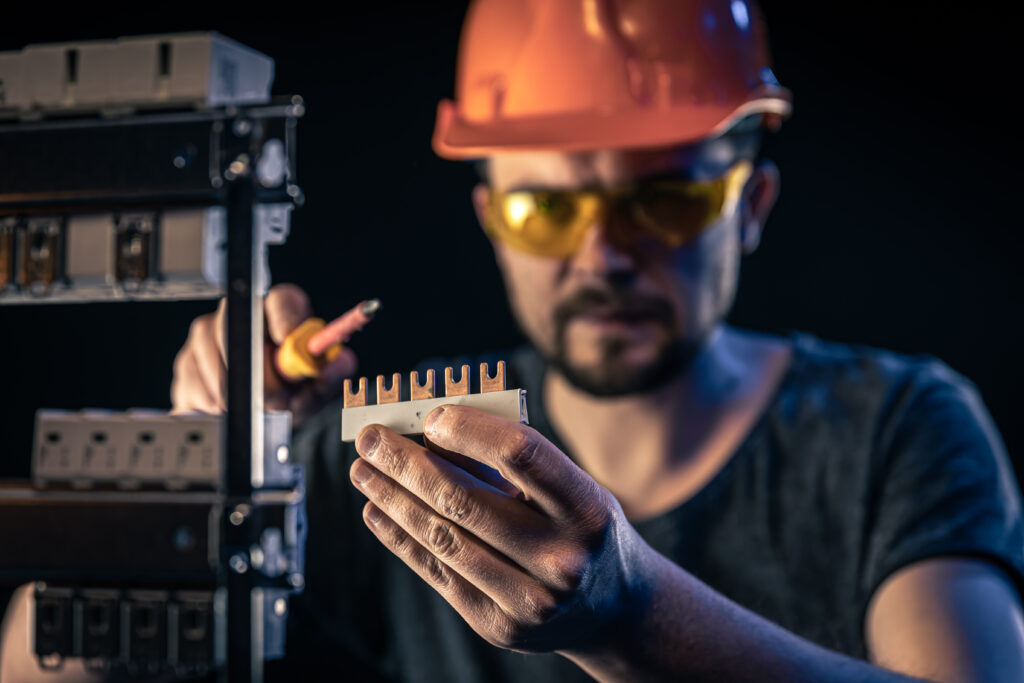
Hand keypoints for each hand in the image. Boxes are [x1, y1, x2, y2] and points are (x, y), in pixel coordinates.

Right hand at [170, 283, 355, 425]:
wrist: (263, 406)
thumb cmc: (294, 386)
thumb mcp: (318, 383)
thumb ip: (332, 373)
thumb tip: (342, 362)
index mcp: (278, 308)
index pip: (281, 302)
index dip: (286, 322)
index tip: (290, 345)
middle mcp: (238, 315)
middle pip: (239, 334)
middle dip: (262, 377)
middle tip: (277, 400)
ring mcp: (205, 337)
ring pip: (217, 367)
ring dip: (241, 399)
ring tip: (258, 408)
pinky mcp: (185, 364)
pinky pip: (196, 388)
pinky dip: (218, 408)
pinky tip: (234, 409)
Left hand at [349, 405, 651, 653]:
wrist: (614, 610)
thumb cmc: (583, 528)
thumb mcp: (571, 487)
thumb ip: (515, 462)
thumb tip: (432, 431)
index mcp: (587, 510)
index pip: (522, 454)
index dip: (469, 429)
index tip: (431, 416)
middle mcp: (561, 559)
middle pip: (464, 500)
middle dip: (406, 464)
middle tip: (370, 438)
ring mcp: (529, 600)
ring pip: (442, 538)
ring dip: (392, 499)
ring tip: (364, 470)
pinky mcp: (499, 626)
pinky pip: (437, 573)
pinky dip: (401, 538)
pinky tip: (377, 511)